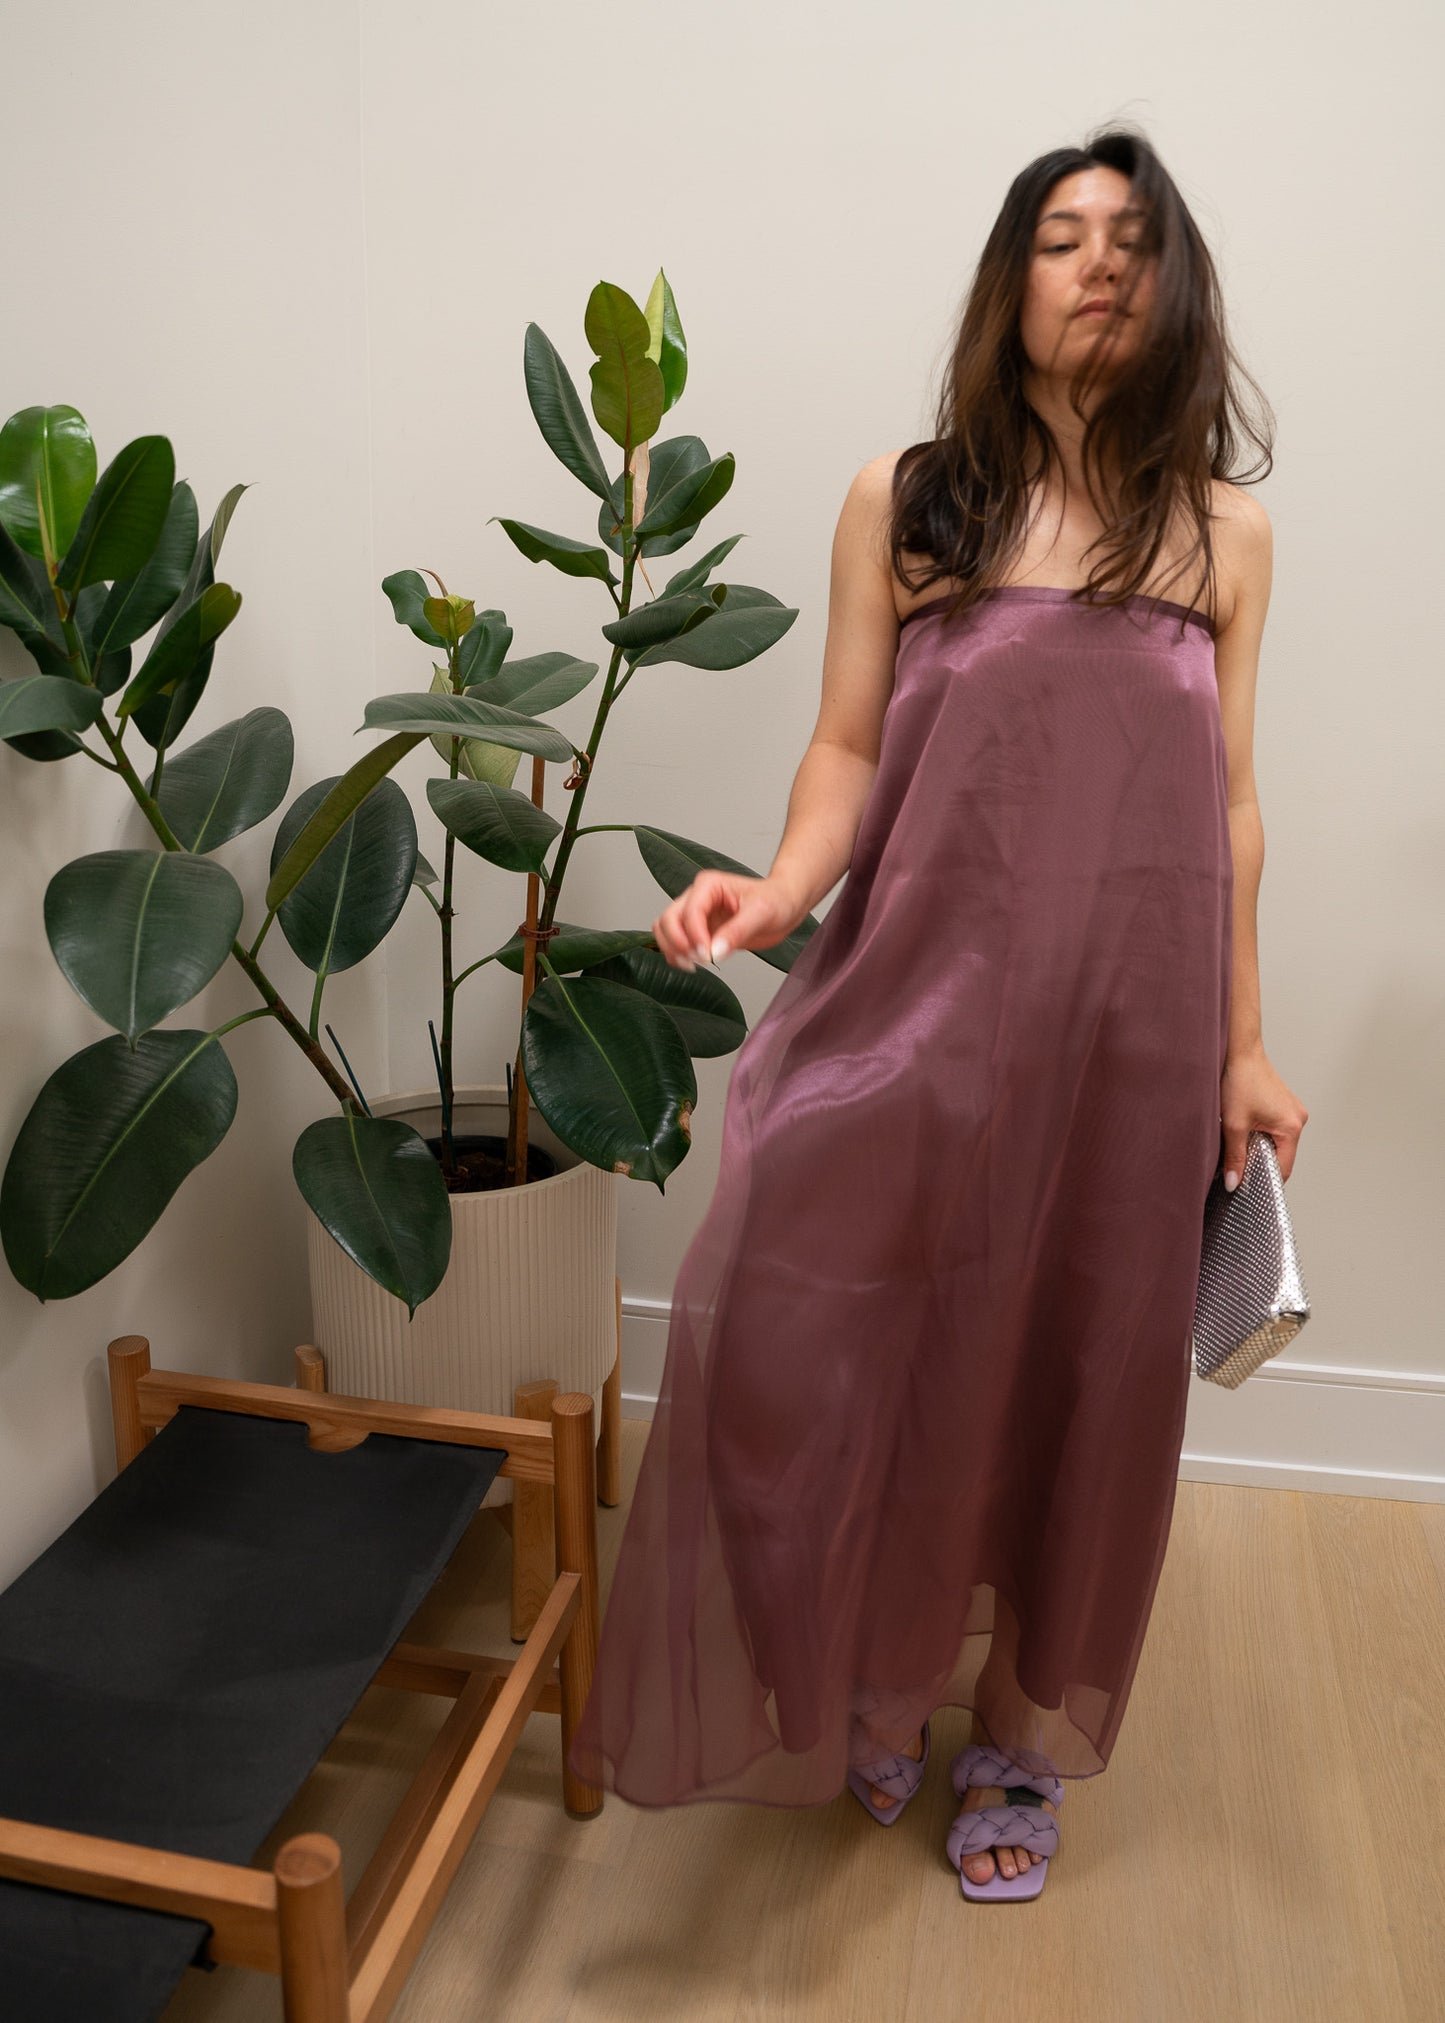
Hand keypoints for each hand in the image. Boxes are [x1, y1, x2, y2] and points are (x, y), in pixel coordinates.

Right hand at [652, 871, 804, 970]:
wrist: (785, 906)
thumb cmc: (776, 901)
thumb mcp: (761, 914)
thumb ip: (737, 932)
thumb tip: (714, 952)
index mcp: (709, 885)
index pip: (689, 911)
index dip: (694, 935)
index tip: (707, 954)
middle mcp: (697, 897)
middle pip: (668, 919)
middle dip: (678, 943)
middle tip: (700, 960)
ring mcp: (695, 915)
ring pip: (665, 930)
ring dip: (672, 950)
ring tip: (694, 965)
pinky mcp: (699, 931)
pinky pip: (675, 942)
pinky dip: (677, 955)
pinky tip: (695, 965)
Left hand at [1219, 1043, 1308, 1186]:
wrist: (1239, 1051)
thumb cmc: (1239, 1080)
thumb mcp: (1233, 1125)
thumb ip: (1235, 1157)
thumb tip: (1235, 1183)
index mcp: (1292, 1126)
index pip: (1282, 1168)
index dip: (1263, 1180)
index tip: (1245, 1188)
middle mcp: (1298, 1119)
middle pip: (1280, 1156)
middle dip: (1259, 1163)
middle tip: (1236, 1166)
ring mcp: (1293, 1111)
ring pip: (1277, 1143)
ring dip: (1259, 1148)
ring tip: (1239, 1143)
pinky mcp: (1284, 1106)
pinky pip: (1276, 1130)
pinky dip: (1261, 1135)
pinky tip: (1244, 1130)